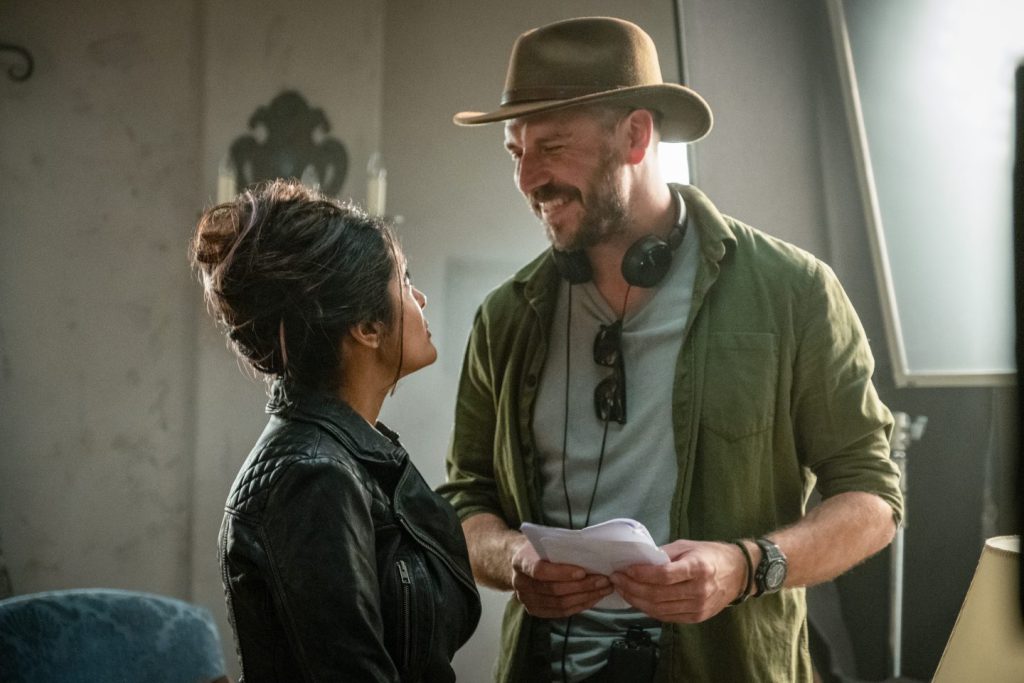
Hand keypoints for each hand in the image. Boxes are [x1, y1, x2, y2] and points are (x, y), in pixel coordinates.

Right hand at [510, 539, 613, 617]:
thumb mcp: (544, 541)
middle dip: (582, 586)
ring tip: (604, 589)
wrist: (519, 562)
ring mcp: (527, 600)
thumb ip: (561, 547)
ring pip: (560, 604)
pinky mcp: (535, 611)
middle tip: (604, 580)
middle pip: (553, 590)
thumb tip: (591, 551)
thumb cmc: (538, 548)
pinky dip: (580, 606)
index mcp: (520, 561)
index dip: (561, 573)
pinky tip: (594, 598)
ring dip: (585, 597)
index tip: (583, 571)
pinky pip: (561, 612)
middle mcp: (520, 584)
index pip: (539, 570)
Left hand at [609, 539, 746, 622]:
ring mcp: (698, 607)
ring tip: (622, 591)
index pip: (664, 575)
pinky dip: (649, 610)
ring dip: (636, 601)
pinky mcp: (696, 617)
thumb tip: (637, 560)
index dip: (641, 574)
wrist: (739, 573)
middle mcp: (699, 590)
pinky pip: (667, 617)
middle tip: (616, 580)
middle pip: (658, 594)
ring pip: (659, 609)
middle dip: (632, 588)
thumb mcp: (687, 546)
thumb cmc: (711, 554)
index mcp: (698, 568)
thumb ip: (663, 554)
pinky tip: (637, 600)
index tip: (624, 570)